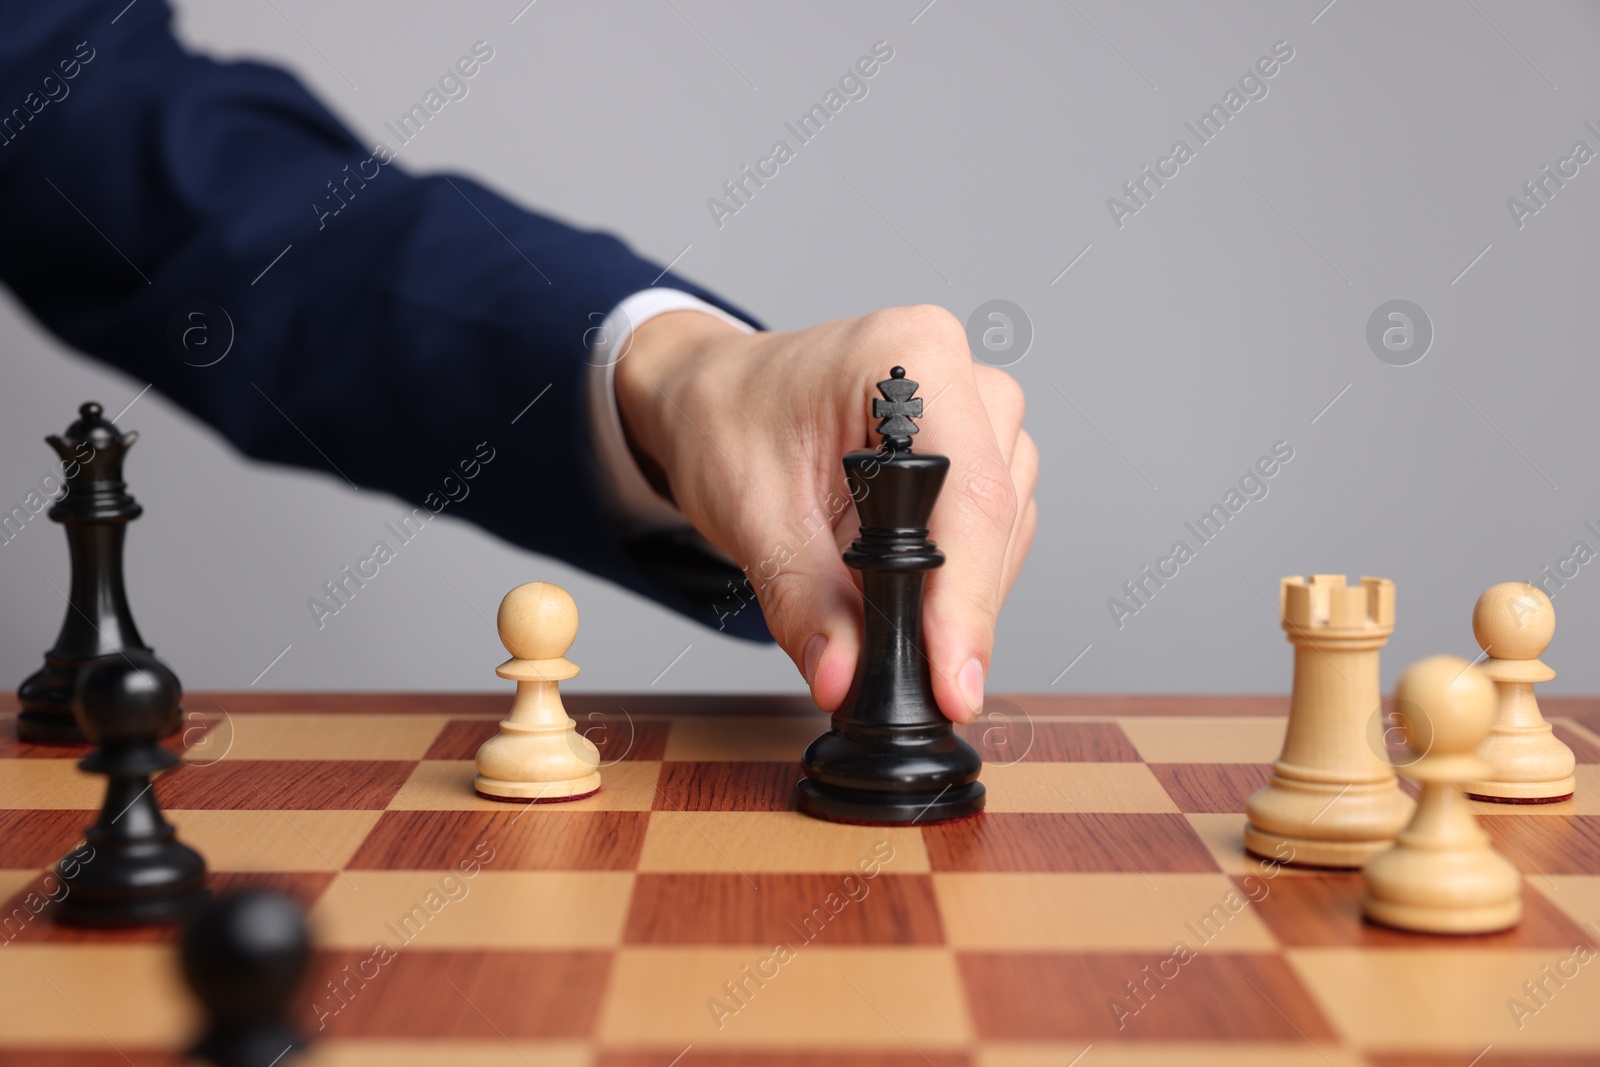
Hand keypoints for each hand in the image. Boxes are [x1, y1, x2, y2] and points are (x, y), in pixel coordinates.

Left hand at [614, 305, 1036, 723]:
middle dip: (954, 609)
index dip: (967, 597)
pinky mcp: (982, 452)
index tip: (953, 682)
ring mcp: (980, 413)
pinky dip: (952, 581)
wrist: (716, 399)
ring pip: (1005, 533)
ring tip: (870, 604)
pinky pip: (996, 536)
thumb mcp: (750, 512)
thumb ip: (802, 600)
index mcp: (909, 357)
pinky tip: (894, 587)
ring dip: (953, 594)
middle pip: (995, 516)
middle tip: (902, 677)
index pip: (969, 492)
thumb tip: (843, 676)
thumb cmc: (728, 423)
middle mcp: (962, 376)